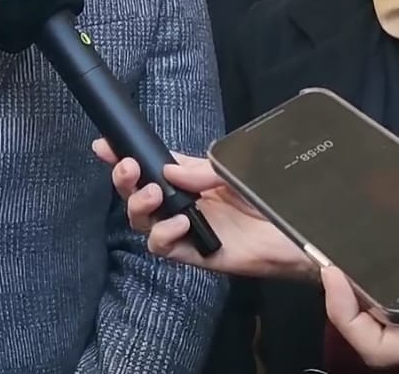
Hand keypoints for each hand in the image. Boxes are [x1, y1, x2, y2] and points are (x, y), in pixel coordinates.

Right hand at [93, 138, 313, 279]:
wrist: (296, 235)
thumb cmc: (267, 199)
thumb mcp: (233, 172)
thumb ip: (200, 171)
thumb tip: (167, 172)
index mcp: (187, 179)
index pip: (149, 166)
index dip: (123, 156)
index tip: (103, 146)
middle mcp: (180, 204)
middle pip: (137, 194)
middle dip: (124, 179)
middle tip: (128, 167)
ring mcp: (185, 229)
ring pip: (142, 222)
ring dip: (139, 206)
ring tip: (155, 194)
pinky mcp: (194, 253)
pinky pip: (164, 247)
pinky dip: (165, 233)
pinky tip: (181, 222)